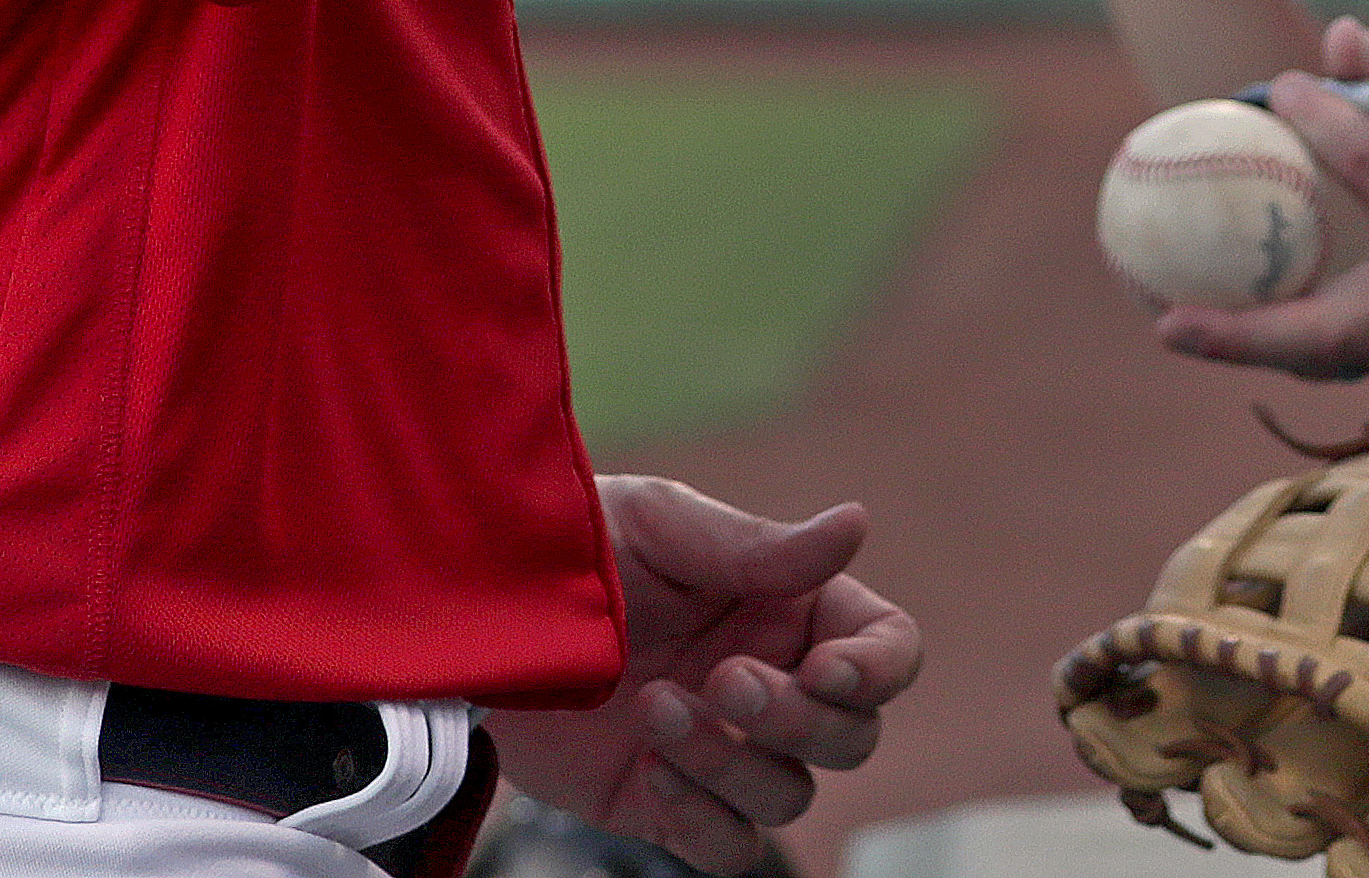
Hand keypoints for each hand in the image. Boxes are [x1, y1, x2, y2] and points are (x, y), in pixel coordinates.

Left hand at [479, 478, 919, 872]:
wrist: (481, 613)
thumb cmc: (579, 545)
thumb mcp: (664, 527)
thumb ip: (761, 547)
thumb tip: (856, 523)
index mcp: (792, 608)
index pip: (887, 651)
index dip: (876, 671)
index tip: (822, 668)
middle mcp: (772, 683)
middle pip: (851, 737)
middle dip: (796, 719)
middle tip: (723, 678)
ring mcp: (723, 752)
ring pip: (791, 796)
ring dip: (732, 762)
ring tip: (655, 707)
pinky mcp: (667, 805)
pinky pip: (729, 847)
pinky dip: (704, 820)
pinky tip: (649, 768)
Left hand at [1155, 22, 1368, 378]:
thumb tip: (1327, 44)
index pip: (1368, 167)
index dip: (1316, 119)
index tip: (1278, 87)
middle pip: (1325, 335)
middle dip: (1238, 336)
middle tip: (1163, 319)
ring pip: (1336, 358)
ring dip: (1255, 346)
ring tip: (1174, 320)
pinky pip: (1361, 355)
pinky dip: (1303, 336)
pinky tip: (1244, 312)